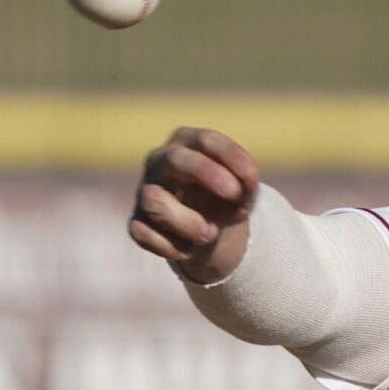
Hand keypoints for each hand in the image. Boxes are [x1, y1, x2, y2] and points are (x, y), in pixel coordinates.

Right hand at [128, 126, 261, 282]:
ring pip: (154, 199)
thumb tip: (246, 184)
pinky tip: (188, 249)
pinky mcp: (137, 219)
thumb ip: (247, 185)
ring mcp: (145, 190)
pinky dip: (169, 245)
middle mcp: (161, 161)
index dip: (229, 155)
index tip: (250, 176)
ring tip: (210, 233)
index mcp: (189, 143)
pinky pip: (142, 231)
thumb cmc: (226, 198)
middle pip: (174, 159)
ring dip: (187, 221)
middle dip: (205, 173)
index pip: (205, 140)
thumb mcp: (243, 192)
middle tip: (233, 193)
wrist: (210, 228)